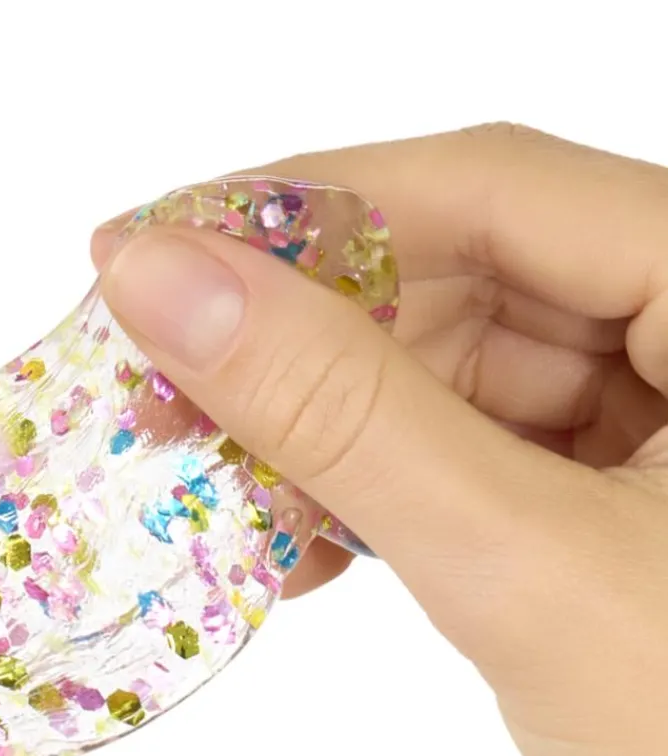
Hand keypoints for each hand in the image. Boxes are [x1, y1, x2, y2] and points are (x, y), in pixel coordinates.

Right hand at [93, 123, 667, 755]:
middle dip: (301, 339)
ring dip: (329, 429)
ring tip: (223, 500)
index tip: (139, 252)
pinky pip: (487, 453)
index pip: (491, 187)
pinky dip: (387, 492)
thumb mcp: (523, 568)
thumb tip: (153, 274)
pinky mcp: (646, 505)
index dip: (301, 207)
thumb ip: (335, 409)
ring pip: (466, 368)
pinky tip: (310, 552)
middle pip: (471, 273)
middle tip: (153, 398)